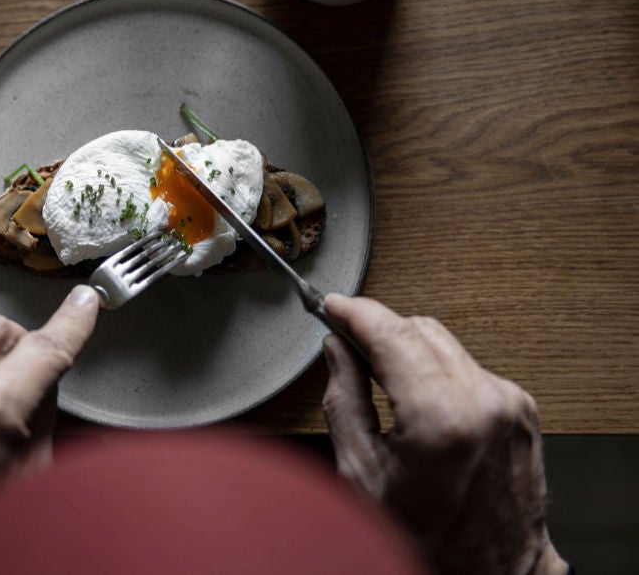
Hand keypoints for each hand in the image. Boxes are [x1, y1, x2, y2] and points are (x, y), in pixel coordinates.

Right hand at [322, 294, 567, 574]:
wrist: (492, 571)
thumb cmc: (431, 538)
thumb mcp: (363, 473)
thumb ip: (344, 400)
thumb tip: (337, 352)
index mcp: (441, 418)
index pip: (392, 333)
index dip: (355, 312)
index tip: (332, 305)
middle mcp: (483, 401)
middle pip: (418, 327)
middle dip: (379, 329)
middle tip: (345, 342)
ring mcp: (507, 402)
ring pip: (443, 341)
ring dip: (406, 347)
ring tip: (378, 374)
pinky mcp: (519, 407)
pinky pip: (466, 364)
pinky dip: (434, 367)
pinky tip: (415, 393)